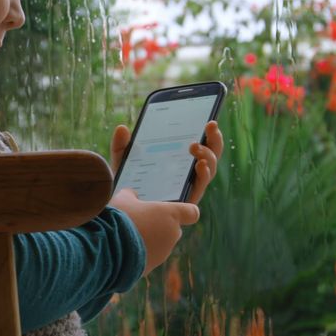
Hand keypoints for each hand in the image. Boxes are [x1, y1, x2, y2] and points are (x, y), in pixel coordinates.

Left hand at [109, 121, 223, 203]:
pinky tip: (199, 165)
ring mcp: (188, 188)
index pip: (200, 145)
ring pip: (209, 170)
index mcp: (177, 161)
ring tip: (196, 146)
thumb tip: (123, 128)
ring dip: (208, 156)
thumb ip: (121, 146)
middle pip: (210, 156)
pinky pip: (200, 188)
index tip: (209, 121)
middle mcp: (187, 174)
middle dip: (214, 139)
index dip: (208, 133)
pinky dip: (203, 175)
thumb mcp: (122, 163)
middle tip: (210, 125)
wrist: (120, 215)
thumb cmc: (125, 188)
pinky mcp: (186, 203)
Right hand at [109, 188, 198, 274]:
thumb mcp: (122, 199)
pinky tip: (120, 249)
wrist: (105, 249)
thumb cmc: (118, 218)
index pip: (192, 213)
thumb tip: (132, 194)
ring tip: (124, 236)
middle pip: (173, 229)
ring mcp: (162, 254)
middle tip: (139, 221)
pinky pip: (146, 258)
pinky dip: (137, 254)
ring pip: (159, 245)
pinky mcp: (150, 269)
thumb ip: (131, 195)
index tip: (176, 211)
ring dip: (147, 241)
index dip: (186, 212)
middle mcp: (172, 236)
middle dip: (158, 226)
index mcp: (171, 215)